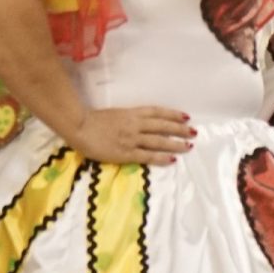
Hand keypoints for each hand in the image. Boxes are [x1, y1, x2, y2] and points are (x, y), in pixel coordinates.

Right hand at [64, 107, 195, 165]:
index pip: (157, 112)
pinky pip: (148, 156)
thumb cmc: (93, 120)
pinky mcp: (126, 153)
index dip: (173, 114)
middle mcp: (135, 124)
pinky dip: (161, 157)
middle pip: (163, 126)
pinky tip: (172, 159)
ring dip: (176, 143)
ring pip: (159, 141)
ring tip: (189, 146)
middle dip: (180, 129)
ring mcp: (132, 139)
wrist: (80, 127)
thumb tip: (141, 123)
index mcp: (132, 113)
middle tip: (193, 132)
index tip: (186, 117)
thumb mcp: (115, 113)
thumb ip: (129, 118)